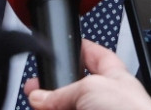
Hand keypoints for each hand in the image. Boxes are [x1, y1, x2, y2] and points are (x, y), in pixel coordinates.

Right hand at [22, 39, 150, 109]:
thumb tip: (40, 96)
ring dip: (52, 107)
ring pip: (71, 107)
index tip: (67, 46)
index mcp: (114, 77)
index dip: (82, 50)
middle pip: (76, 88)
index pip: (97, 57)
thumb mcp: (91, 88)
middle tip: (36, 89)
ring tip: (36, 106)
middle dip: (56, 88)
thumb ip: (64, 91)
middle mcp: (107, 99)